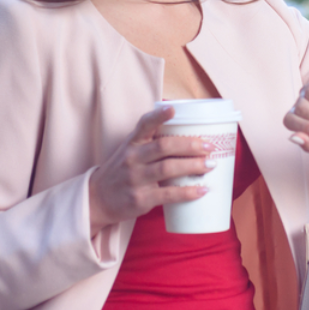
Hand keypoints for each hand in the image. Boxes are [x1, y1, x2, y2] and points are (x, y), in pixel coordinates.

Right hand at [88, 106, 213, 234]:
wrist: (98, 200)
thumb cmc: (121, 171)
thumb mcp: (130, 151)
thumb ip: (151, 141)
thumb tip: (188, 133)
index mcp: (132, 143)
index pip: (144, 125)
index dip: (159, 116)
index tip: (173, 109)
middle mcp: (133, 158)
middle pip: (164, 147)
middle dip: (190, 145)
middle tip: (210, 146)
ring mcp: (136, 179)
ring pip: (168, 168)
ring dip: (193, 166)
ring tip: (210, 165)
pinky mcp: (140, 199)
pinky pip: (168, 194)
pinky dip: (187, 192)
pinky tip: (202, 190)